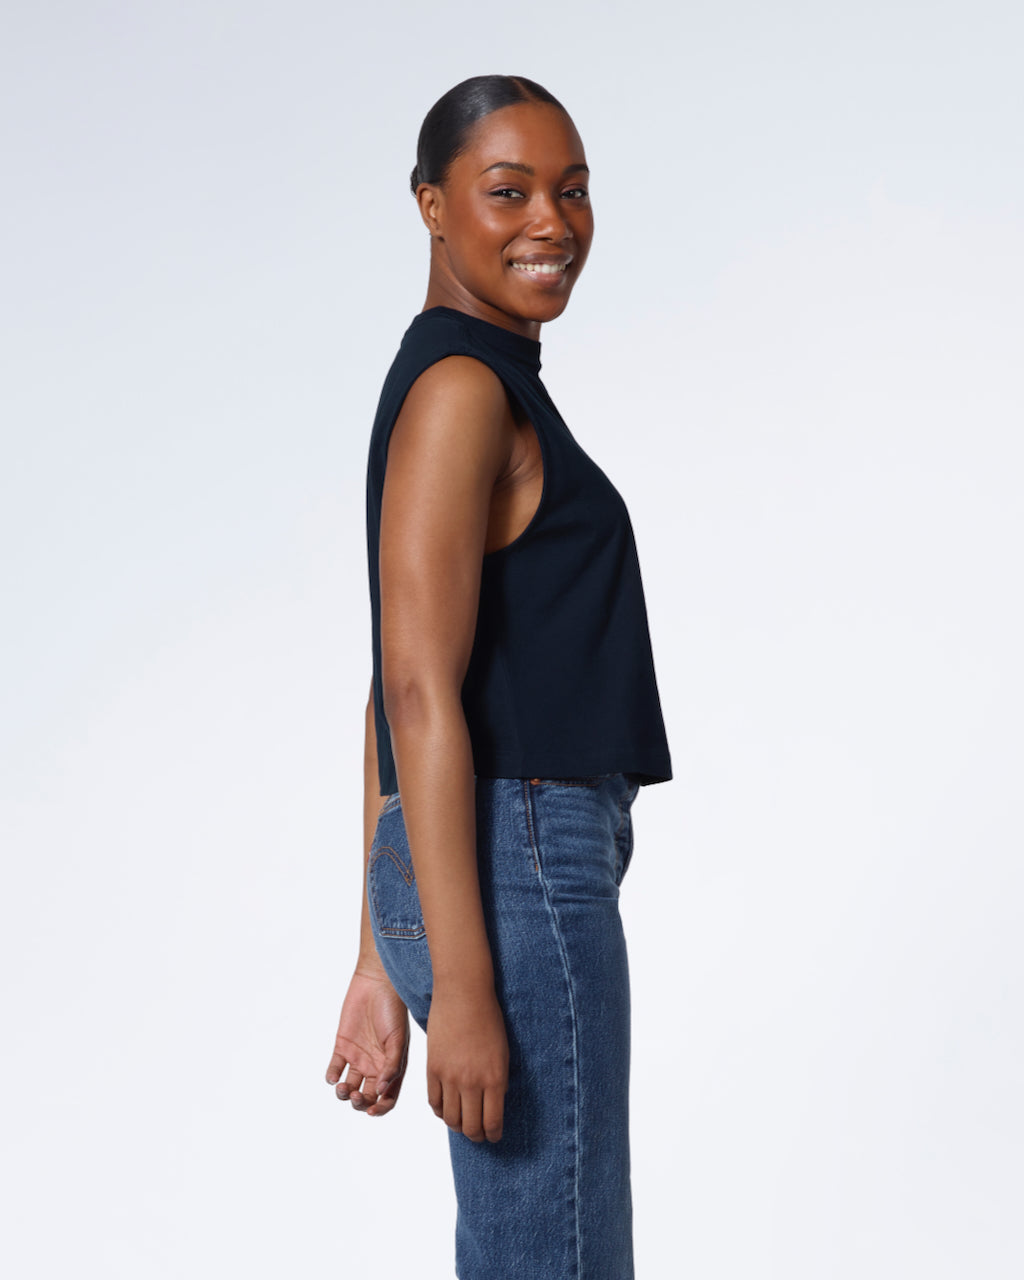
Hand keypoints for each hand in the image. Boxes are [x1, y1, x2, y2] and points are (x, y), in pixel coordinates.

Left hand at [326, 967, 409, 1115]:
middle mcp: (375, 1066)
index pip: (387, 1098)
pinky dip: (332, 1076)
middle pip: (366, 1096)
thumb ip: (392, 1066)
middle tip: (355, 1096)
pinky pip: (334, 1068)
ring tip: (343, 1088)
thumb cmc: (393, 1010)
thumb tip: (382, 1091)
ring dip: (344, 1094)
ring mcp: (358, 1057)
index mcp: (392, 1067)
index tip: (371, 1110)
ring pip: (349, 1086)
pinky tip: (334, 1076)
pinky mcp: (342, 1047)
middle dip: (360, 1103)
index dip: (380, 1109)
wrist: (376, 984)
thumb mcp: (398, 1040)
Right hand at [426, 985, 508, 1142]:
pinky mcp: (432, 1069)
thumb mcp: (502, 1054)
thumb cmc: (489, 1020)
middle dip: (476, 1136)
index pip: (492, 1122)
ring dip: (457, 1126)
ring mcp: (450, 1077)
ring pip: (450, 1119)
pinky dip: (441, 1111)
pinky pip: (434, 1102)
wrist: (464, 994)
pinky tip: (447, 1109)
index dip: (493, 1135)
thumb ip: (498, 1081)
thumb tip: (492, 1105)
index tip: (494, 1136)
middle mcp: (472, 1082)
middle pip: (470, 1127)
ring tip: (462, 1123)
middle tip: (478, 1135)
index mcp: (494, 1079)